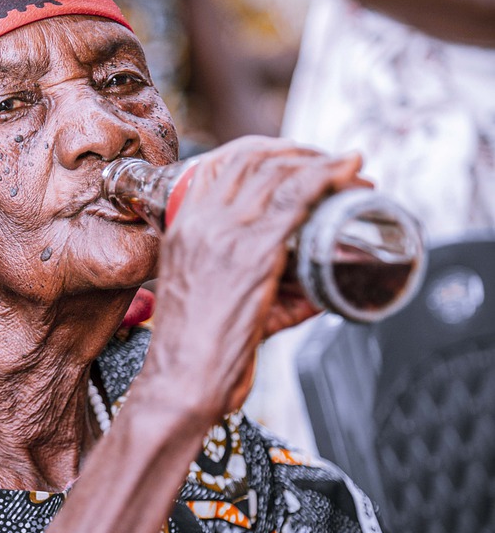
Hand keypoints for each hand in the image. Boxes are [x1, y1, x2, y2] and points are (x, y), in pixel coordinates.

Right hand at [144, 136, 364, 422]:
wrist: (182, 382)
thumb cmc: (197, 354)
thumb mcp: (221, 304)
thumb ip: (267, 290)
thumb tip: (319, 288)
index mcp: (183, 228)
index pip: (222, 164)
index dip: (265, 150)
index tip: (296, 158)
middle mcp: (201, 222)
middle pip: (253, 158)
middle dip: (299, 151)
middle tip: (332, 164)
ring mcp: (226, 234)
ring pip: (278, 172)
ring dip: (322, 162)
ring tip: (351, 170)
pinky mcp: (253, 253)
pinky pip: (296, 199)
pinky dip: (329, 178)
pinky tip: (351, 172)